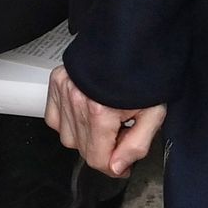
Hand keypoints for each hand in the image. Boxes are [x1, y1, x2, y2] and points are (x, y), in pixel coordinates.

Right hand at [45, 64, 165, 177]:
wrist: (132, 40)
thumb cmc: (144, 72)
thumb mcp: (154, 113)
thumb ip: (136, 146)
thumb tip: (116, 168)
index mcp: (99, 112)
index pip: (97, 160)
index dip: (116, 165)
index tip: (125, 159)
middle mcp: (77, 101)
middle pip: (83, 150)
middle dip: (104, 148)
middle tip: (121, 131)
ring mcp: (64, 90)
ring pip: (68, 137)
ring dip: (86, 136)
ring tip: (105, 119)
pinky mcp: (57, 81)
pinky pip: (54, 118)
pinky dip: (67, 121)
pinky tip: (86, 112)